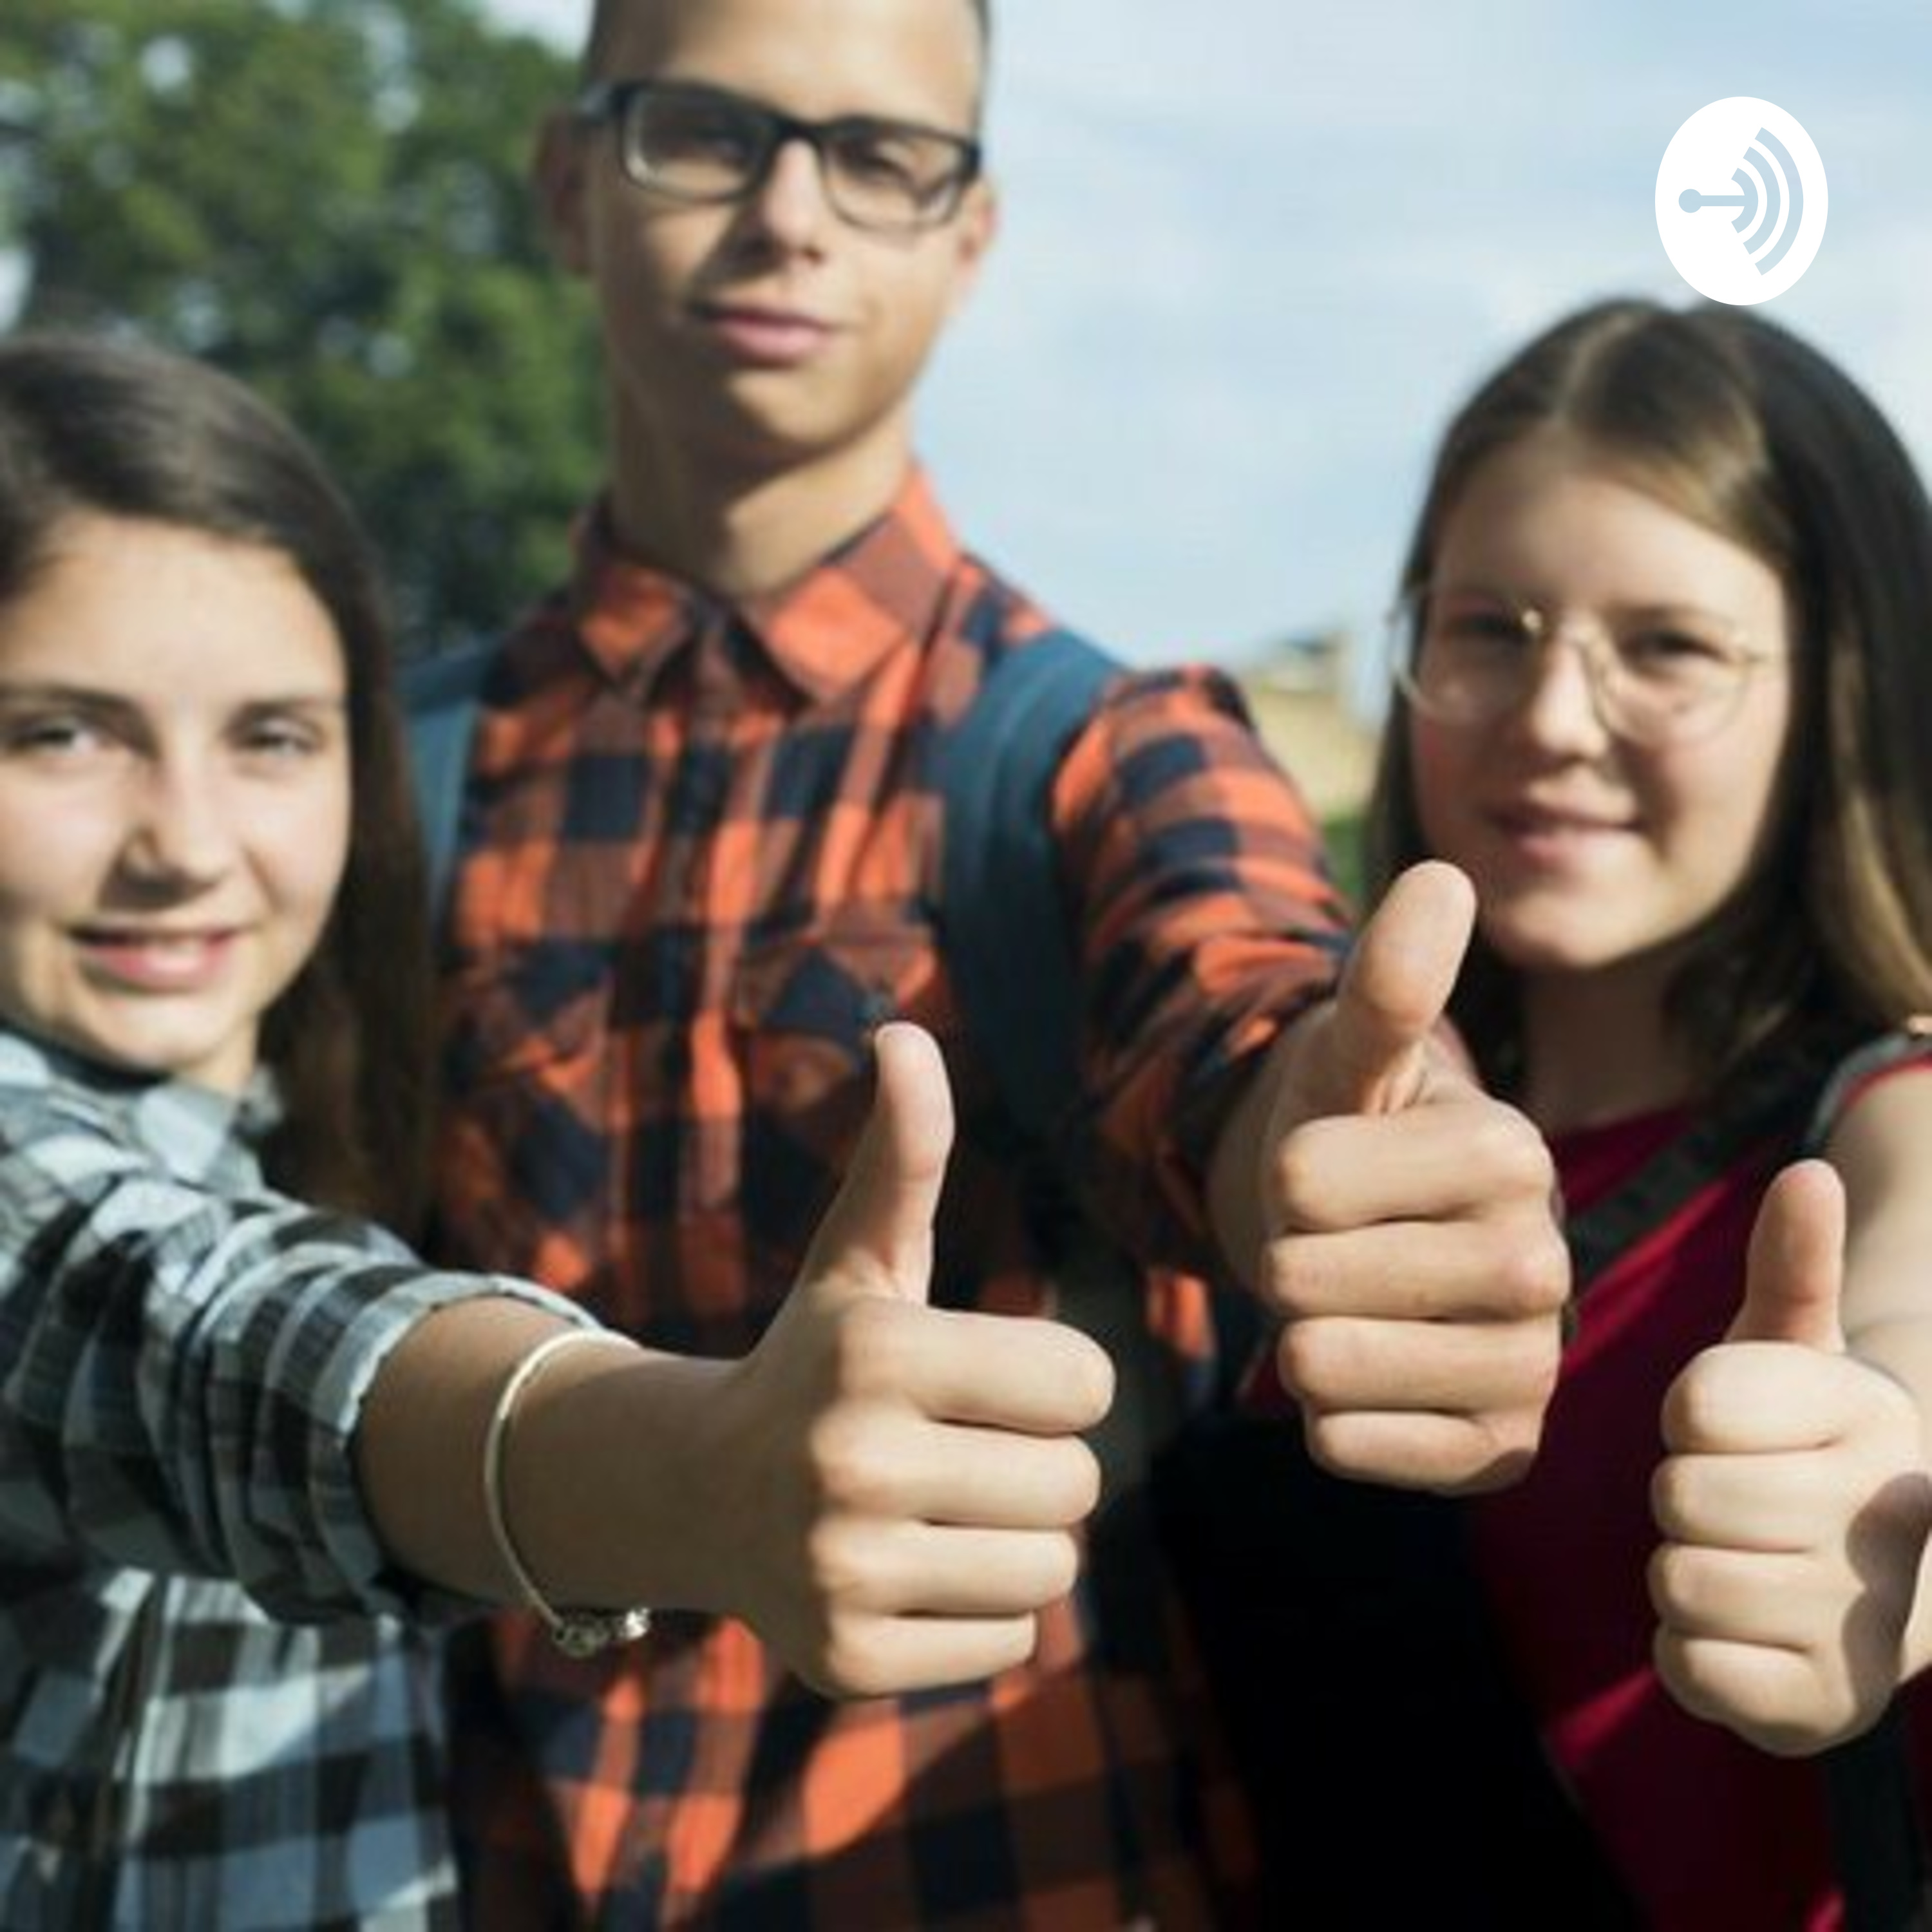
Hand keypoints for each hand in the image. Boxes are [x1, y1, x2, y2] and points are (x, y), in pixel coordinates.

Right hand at [710, 1023, 1113, 1696]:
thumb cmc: (820, 1360)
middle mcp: (851, 1463)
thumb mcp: (863, 1255)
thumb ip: (906, 1152)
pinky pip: (1010, 1645)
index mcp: (878, 1351)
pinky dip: (980, 1615)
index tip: (981, 1380)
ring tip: (937, 1511)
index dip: (1051, 1380)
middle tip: (957, 1451)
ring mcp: (843, 1571)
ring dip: (1016, 1541)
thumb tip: (903, 1033)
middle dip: (1038, 1463)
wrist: (704, 1491)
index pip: (1087, 1383)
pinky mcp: (848, 1661)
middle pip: (1078, 1482)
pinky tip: (909, 1573)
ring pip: (1052, 1570)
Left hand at [1256, 861, 1567, 1491]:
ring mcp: (1530, 1364)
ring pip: (1326, 1368)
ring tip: (1341, 1309)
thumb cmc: (1350, 1137)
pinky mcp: (1500, 1449)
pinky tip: (1362, 1379)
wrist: (1370, 1250)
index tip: (1321, 1173)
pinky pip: (1359, 1450)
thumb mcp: (1349, 1059)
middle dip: (1281, 1262)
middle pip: (1308, 1281)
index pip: (1303, 1183)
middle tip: (1326, 1249)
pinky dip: (1328, 1420)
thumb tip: (1440, 874)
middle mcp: (1545, 1262)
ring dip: (1295, 1338)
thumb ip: (1387, 983)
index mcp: (1509, 1150)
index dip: (1280, 1178)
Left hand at [1651, 1160, 1931, 1754]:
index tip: (1735, 1428)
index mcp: (1871, 1414)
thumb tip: (1805, 1172)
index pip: (1696, 1404)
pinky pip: (1689, 1666)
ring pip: (1678, 1578)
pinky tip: (1743, 1635)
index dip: (1689, 1416)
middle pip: (1682, 1494)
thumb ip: (1794, 1263)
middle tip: (1732, 1503)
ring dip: (1683, 1570)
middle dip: (1683, 1494)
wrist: (1884, 1582)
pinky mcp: (1826, 1710)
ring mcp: (1867, 1624)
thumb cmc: (1803, 1443)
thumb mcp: (1793, 1346)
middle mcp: (1891, 1517)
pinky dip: (1691, 1653)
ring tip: (1744, 1562)